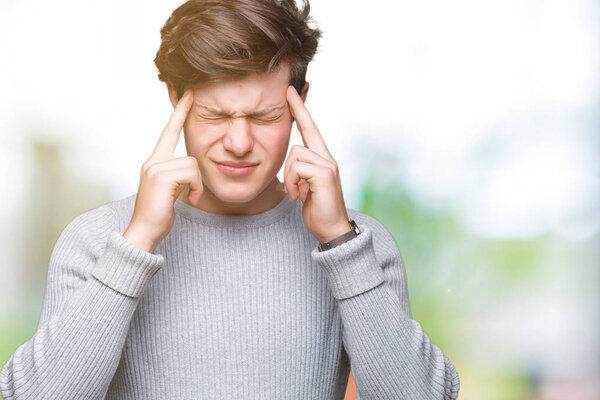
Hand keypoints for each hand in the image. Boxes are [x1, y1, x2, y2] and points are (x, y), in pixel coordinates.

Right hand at [123, 89, 202, 252]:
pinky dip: (195, 189)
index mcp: (154, 162)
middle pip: (189, 155)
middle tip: (189, 191)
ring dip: (196, 186)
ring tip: (187, 199)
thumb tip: (192, 171)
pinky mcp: (161, 176)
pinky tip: (186, 201)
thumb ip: (178, 175)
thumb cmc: (159, 214)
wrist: (144, 232)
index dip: (179, 113)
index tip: (188, 94)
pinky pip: (192, 173)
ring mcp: (155, 167)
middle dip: (195, 179)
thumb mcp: (171, 190)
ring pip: (193, 165)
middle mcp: (152, 161)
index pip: (168, 132)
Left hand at [283, 85, 351, 243]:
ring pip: (295, 153)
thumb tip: (293, 161)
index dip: (300, 109)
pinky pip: (297, 167)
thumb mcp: (305, 186)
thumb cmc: (316, 209)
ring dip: (290, 176)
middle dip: (293, 144)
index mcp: (322, 159)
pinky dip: (293, 183)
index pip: (310, 128)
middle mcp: (327, 157)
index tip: (290, 90)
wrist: (331, 230)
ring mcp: (327, 164)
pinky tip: (299, 196)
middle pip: (302, 136)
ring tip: (297, 194)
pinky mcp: (324, 174)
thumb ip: (301, 170)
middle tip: (293, 140)